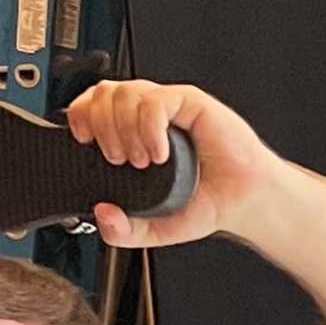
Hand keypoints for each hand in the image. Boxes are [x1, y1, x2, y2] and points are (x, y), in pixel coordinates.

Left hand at [62, 79, 268, 248]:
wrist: (244, 201)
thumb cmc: (208, 202)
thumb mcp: (155, 227)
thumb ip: (124, 231)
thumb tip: (102, 214)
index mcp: (134, 133)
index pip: (94, 105)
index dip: (81, 116)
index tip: (83, 141)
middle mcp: (149, 115)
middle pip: (104, 93)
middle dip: (100, 125)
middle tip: (116, 158)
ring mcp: (169, 107)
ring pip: (125, 93)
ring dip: (124, 128)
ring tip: (141, 160)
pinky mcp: (190, 103)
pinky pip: (156, 102)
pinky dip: (150, 128)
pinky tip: (160, 153)